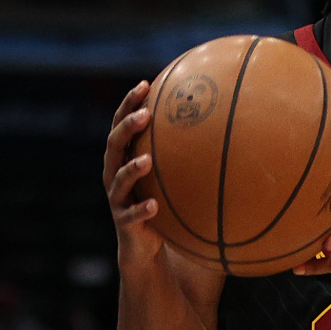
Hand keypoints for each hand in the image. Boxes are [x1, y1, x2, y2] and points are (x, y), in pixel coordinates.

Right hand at [103, 81, 162, 263]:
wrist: (142, 245)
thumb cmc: (159, 200)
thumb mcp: (166, 175)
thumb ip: (178, 152)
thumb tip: (217, 121)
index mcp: (122, 158)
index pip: (120, 125)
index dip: (128, 104)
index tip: (145, 84)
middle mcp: (113, 174)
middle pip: (114, 145)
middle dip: (127, 128)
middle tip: (144, 115)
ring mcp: (117, 198)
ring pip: (119, 180)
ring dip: (132, 169)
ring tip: (146, 160)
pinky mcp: (124, 222)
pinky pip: (132, 215)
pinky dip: (142, 210)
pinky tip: (155, 206)